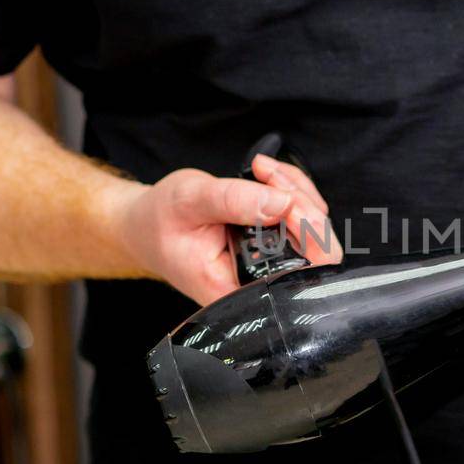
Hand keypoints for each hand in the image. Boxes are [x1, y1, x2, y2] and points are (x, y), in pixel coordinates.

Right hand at [104, 153, 340, 304]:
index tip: (284, 201)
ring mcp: (272, 264)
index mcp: (239, 292)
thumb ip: (232, 201)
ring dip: (297, 191)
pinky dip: (292, 189)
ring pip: (315, 230)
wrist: (144, 223)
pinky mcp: (275, 245)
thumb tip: (280, 202)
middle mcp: (262, 284)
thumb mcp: (188, 201)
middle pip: (319, 253)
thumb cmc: (158, 220)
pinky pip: (302, 217)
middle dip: (303, 205)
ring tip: (261, 171)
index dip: (309, 238)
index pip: (300, 277)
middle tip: (268, 176)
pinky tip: (267, 175)